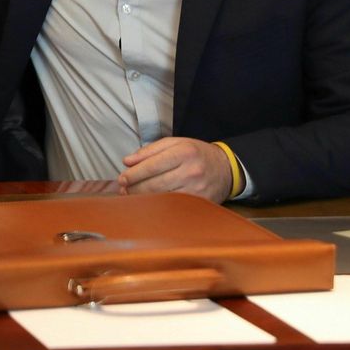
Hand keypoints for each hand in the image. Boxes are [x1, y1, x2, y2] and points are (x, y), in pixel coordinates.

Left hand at [117, 137, 232, 203]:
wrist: (226, 168)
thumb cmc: (196, 154)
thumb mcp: (176, 143)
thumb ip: (150, 150)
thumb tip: (127, 161)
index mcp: (184, 152)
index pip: (153, 165)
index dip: (134, 174)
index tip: (122, 178)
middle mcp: (191, 171)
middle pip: (155, 184)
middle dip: (135, 187)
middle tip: (123, 188)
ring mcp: (196, 189)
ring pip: (162, 197)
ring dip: (143, 198)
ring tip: (132, 194)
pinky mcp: (198, 203)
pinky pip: (172, 206)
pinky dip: (157, 205)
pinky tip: (148, 202)